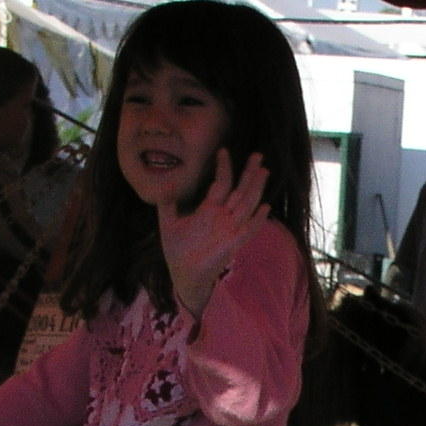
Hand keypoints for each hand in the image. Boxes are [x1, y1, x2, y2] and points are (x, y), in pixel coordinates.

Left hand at [161, 148, 269, 314]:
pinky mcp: (232, 244)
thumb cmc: (178, 251)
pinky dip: (257, 221)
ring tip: (263, 172)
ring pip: (246, 205)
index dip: (223, 168)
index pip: (221, 183)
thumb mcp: (168, 224)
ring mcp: (229, 230)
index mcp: (209, 210)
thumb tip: (159, 188)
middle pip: (240, 190)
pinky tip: (266, 208)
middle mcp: (223, 217)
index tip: (223, 150)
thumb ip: (167, 206)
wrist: (182, 275)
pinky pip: (248, 231)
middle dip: (249, 173)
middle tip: (258, 155)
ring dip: (255, 189)